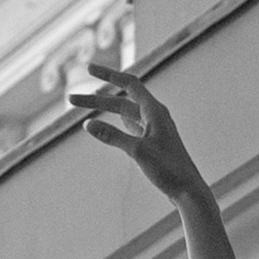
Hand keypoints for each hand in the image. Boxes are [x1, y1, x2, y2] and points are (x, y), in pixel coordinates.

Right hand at [68, 58, 205, 201]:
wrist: (188, 190)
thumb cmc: (168, 170)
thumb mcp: (137, 152)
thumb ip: (112, 136)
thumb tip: (87, 124)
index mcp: (155, 111)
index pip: (129, 84)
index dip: (108, 74)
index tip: (89, 68)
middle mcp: (155, 116)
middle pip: (121, 100)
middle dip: (96, 99)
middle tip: (71, 99)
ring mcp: (154, 129)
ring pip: (126, 112)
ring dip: (106, 108)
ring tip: (86, 104)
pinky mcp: (152, 142)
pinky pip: (132, 124)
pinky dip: (118, 121)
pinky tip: (111, 120)